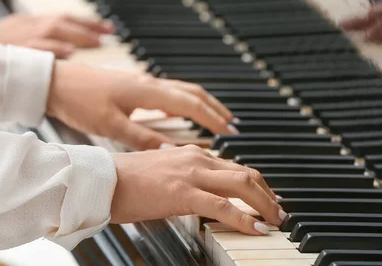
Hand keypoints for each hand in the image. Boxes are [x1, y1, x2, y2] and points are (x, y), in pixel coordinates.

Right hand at [0, 14, 113, 57]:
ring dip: (77, 35)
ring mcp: (17, 37)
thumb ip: (39, 42)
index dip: (86, 22)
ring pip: (52, 30)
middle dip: (89, 26)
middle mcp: (25, 25)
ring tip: (98, 42)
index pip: (63, 17)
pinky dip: (53, 48)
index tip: (108, 28)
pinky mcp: (11, 50)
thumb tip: (67, 50)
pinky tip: (69, 52)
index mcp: (27, 21)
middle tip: (110, 33)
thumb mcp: (14, 40)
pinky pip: (35, 48)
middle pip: (62, 20)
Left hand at [46, 62, 235, 149]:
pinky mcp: (133, 85)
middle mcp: (149, 83)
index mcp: (147, 92)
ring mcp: (142, 82)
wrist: (56, 81)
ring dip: (201, 103)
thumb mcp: (110, 125)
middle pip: (192, 93)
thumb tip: (171, 149)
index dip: (213, 118)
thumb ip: (142, 137)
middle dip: (215, 108)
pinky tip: (180, 112)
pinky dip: (184, 101)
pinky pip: (168, 91)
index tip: (230, 131)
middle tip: (232, 125)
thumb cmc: (80, 101)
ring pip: (182, 90)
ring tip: (214, 118)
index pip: (190, 104)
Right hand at [111, 145, 285, 234]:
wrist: (102, 180)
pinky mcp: (182, 192)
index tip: (267, 198)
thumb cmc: (125, 180)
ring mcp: (191, 174)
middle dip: (268, 194)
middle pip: (246, 173)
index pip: (234, 166)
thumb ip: (184, 178)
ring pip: (242, 184)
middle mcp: (196, 158)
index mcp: (191, 153)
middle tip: (279, 212)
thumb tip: (200, 195)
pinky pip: (223, 206)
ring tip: (276, 221)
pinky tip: (256, 229)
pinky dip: (245, 218)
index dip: (256, 184)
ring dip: (265, 204)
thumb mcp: (162, 173)